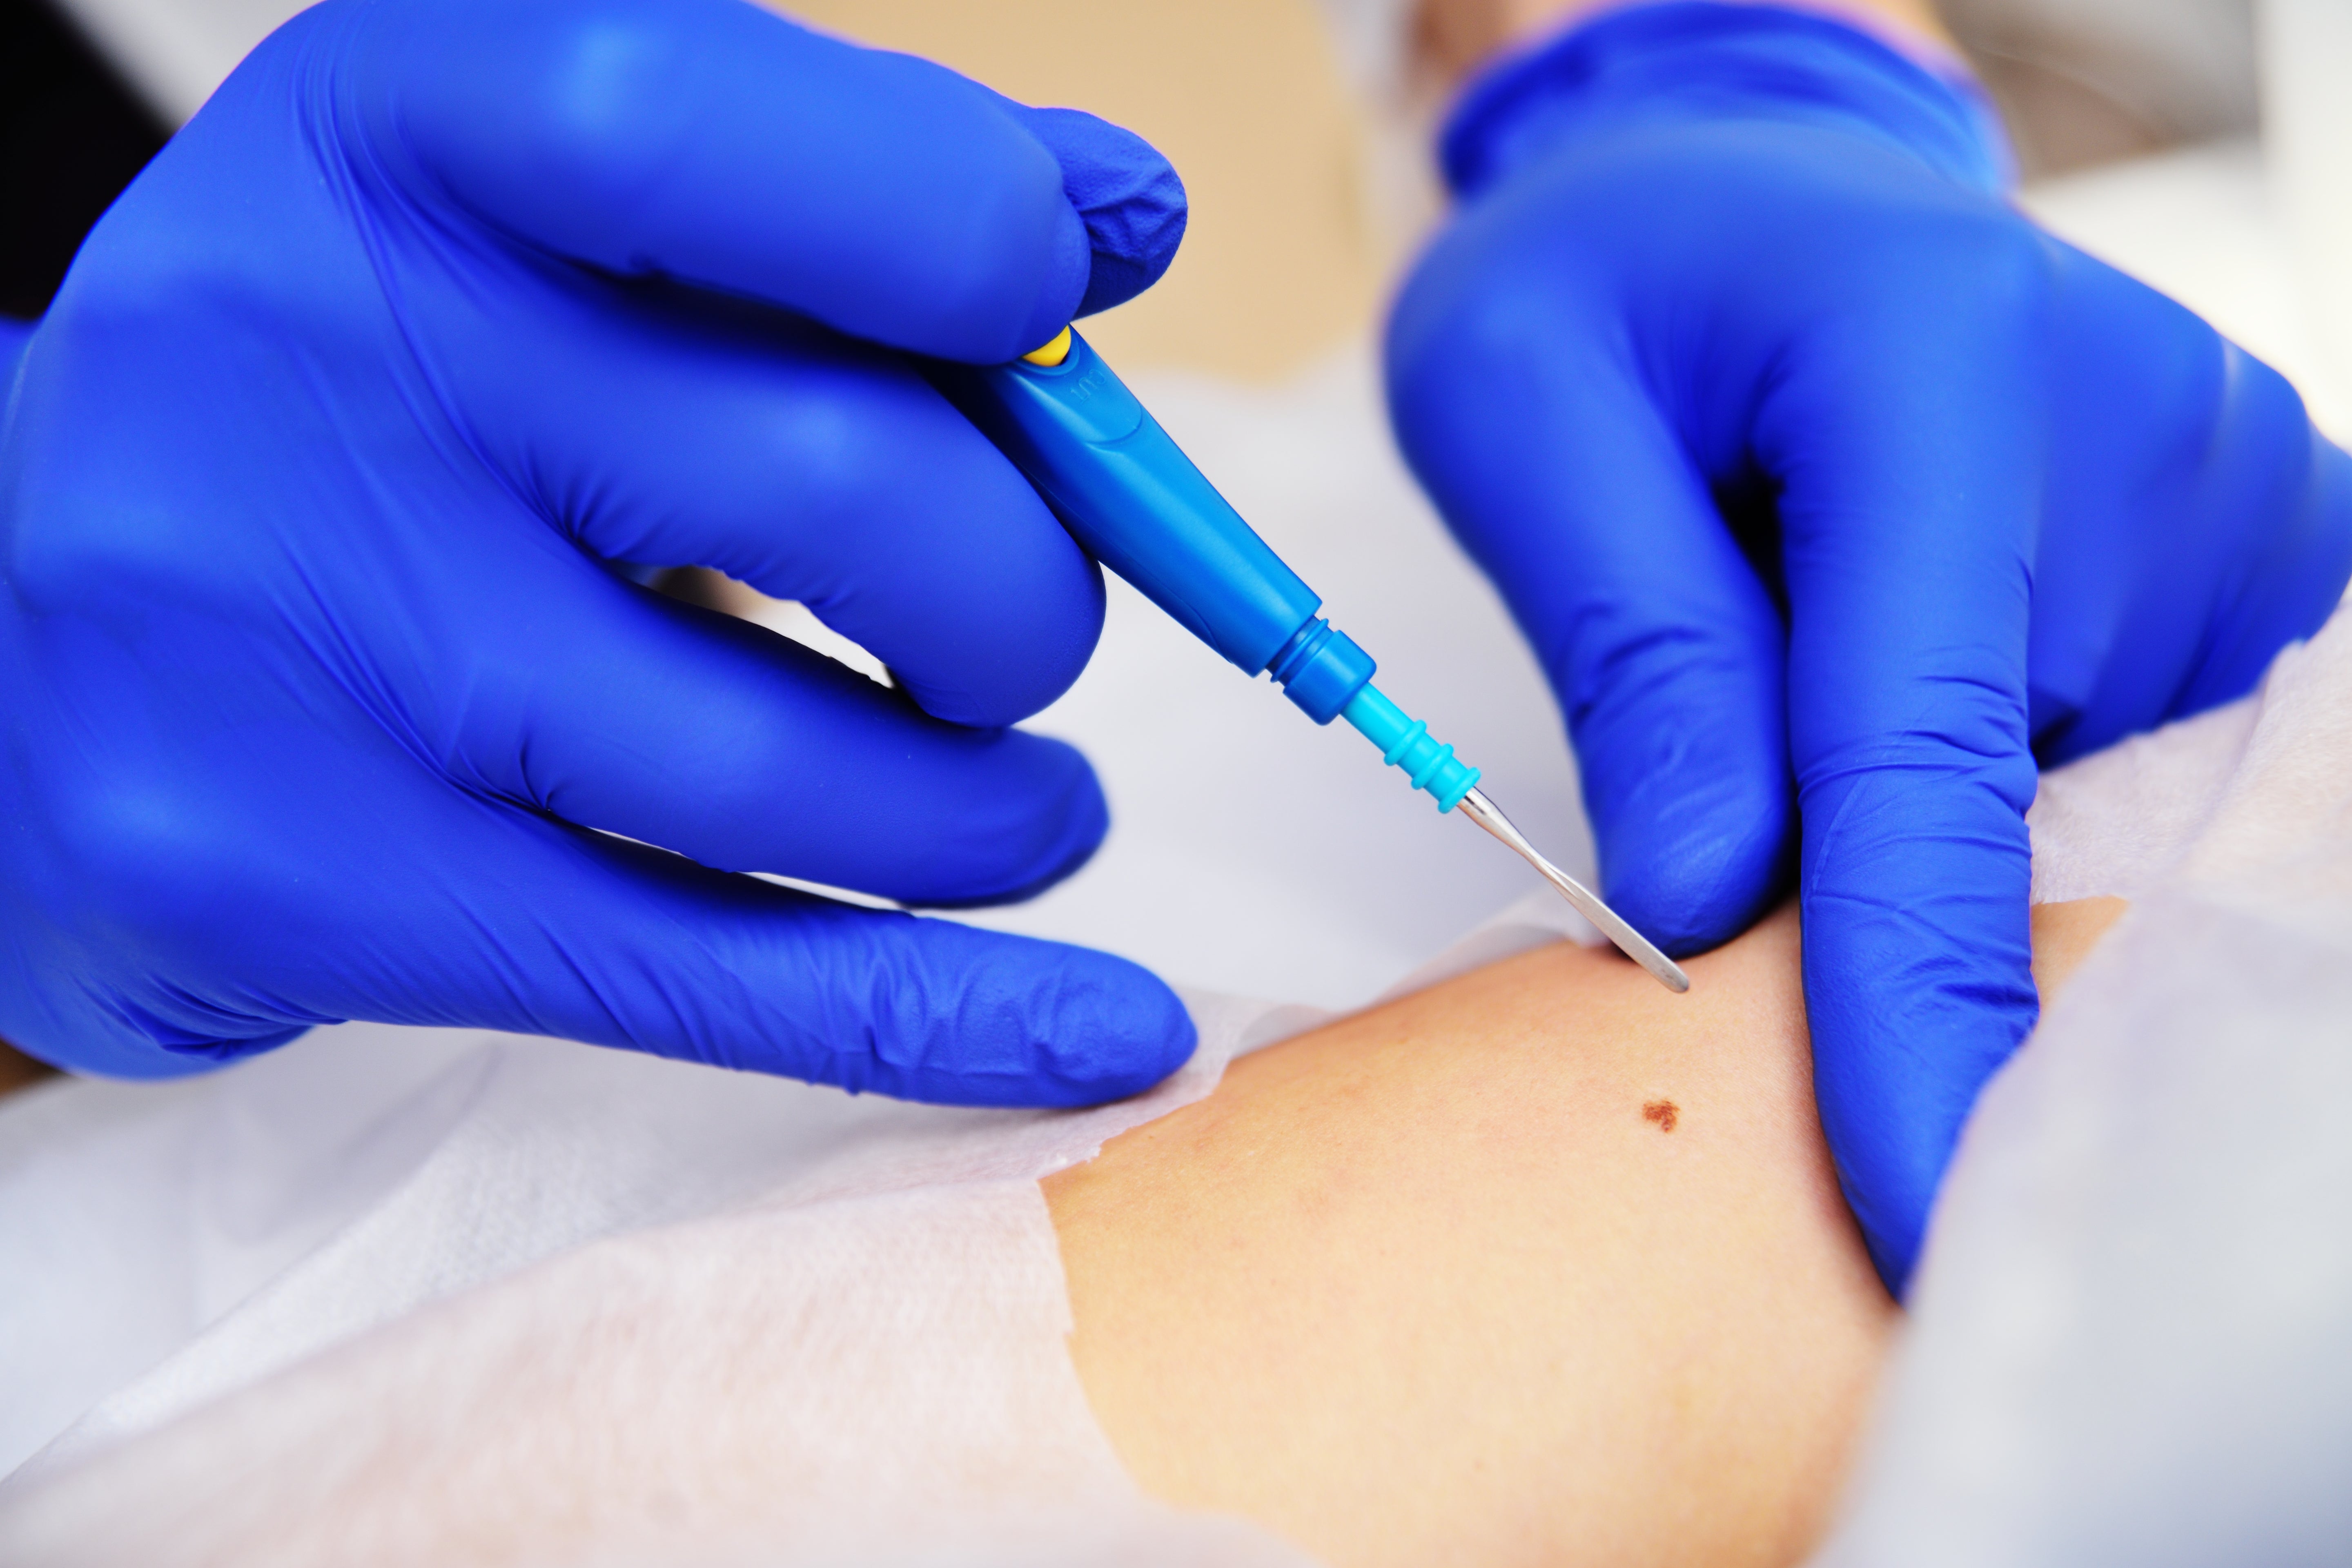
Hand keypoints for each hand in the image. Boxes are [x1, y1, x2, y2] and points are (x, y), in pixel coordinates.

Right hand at [0, 0, 1197, 1102]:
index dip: (971, 234)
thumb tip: (1123, 215)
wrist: (18, 626)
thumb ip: (841, 192)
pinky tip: (1105, 1028)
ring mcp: (305, 650)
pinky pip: (717, 980)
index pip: (725, 134)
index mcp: (392, 133)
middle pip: (849, 494)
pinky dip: (956, 1018)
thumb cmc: (368, 395)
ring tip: (1010, 803)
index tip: (1046, 316)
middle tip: (1009, 636)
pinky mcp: (309, 886)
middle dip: (1022, 597)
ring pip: (809, 777)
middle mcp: (316, 366)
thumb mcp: (549, 221)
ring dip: (993, 810)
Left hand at [1385, 3, 2351, 1289]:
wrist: (1738, 184)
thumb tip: (1701, 894)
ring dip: (1930, 812)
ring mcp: (2232, 498)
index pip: (1925, 756)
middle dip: (1871, 892)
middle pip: (2012, 804)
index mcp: (1943, 374)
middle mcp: (2147, 435)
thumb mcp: (1525, 411)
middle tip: (1721, 792)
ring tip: (1802, 647)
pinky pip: (2129, 767)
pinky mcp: (2252, 558)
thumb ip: (1634, 648)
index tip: (1911, 1208)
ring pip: (2077, 806)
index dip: (1914, 1009)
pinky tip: (1905, 684)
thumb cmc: (1605, 284)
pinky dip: (2005, 784)